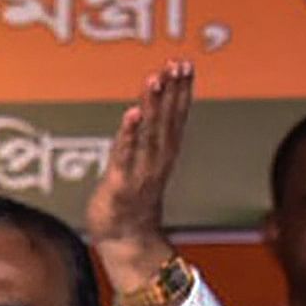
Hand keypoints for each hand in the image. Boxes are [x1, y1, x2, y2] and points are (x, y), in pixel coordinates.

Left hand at [83, 60, 193, 279]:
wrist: (127, 241)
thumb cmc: (131, 202)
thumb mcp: (144, 165)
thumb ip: (147, 139)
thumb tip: (146, 111)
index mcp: (164, 153)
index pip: (176, 115)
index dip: (181, 89)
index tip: (184, 64)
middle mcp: (157, 159)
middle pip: (167, 119)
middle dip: (172, 90)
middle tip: (176, 64)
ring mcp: (141, 171)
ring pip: (149, 132)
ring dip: (153, 104)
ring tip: (156, 78)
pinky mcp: (121, 183)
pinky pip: (126, 154)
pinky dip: (130, 133)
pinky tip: (132, 113)